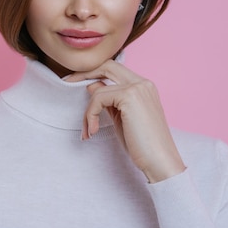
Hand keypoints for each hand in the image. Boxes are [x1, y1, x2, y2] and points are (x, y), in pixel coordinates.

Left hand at [66, 60, 185, 182]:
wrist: (160, 162)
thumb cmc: (142, 145)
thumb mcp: (120, 117)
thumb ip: (109, 99)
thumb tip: (91, 85)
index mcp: (143, 86)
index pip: (113, 68)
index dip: (93, 73)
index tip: (74, 83)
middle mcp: (142, 82)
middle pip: (106, 65)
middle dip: (83, 73)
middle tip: (66, 83)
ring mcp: (137, 88)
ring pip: (98, 89)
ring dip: (87, 112)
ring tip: (88, 131)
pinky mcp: (130, 96)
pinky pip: (98, 99)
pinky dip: (90, 116)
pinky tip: (92, 132)